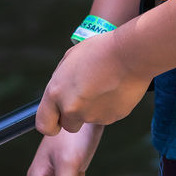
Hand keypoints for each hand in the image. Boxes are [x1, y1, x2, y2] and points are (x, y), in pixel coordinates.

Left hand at [35, 32, 149, 134]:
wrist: (131, 54)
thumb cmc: (100, 50)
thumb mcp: (70, 59)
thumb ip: (61, 81)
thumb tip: (61, 93)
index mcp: (56, 93)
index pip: (44, 124)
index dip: (50, 124)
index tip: (57, 120)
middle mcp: (72, 108)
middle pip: (69, 125)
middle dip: (75, 116)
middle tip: (87, 96)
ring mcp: (92, 115)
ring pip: (90, 119)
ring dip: (94, 108)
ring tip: (106, 84)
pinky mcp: (112, 117)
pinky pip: (107, 116)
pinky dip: (110, 106)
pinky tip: (116, 88)